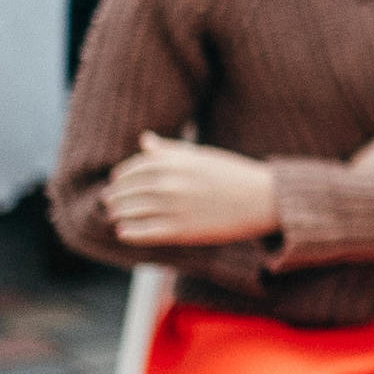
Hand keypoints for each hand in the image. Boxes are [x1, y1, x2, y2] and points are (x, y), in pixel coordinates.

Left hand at [101, 131, 278, 246]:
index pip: (132, 169)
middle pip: (127, 192)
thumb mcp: (201, 156)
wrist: (264, 200)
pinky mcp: (180, 231)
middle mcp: (169, 184)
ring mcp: (173, 208)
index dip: (120, 177)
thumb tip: (144, 140)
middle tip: (109, 202)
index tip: (116, 182)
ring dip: (118, 214)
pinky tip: (123, 232)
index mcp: (173, 162)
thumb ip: (169, 150)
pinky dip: (129, 233)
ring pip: (131, 212)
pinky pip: (144, 232)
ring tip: (115, 216)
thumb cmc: (233, 175)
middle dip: (115, 197)